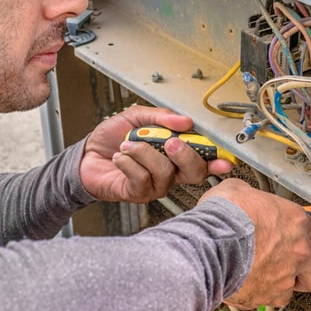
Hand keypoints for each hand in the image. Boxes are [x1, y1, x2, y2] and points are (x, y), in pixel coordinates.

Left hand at [79, 105, 233, 202]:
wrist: (86, 155)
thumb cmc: (113, 138)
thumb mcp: (137, 117)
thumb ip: (161, 117)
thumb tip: (185, 121)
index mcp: (175, 154)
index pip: (203, 160)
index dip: (217, 161)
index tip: (224, 160)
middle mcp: (170, 172)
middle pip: (194, 173)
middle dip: (185, 155)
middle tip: (170, 142)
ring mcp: (155, 185)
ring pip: (165, 172)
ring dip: (145, 153)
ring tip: (128, 145)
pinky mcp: (138, 193)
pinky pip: (141, 179)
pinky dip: (128, 162)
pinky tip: (119, 157)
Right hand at [200, 179, 310, 308]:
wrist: (209, 244)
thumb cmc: (224, 217)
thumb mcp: (238, 190)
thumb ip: (251, 199)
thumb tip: (242, 197)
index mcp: (296, 222)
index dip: (301, 236)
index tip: (293, 237)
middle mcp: (297, 253)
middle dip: (308, 272)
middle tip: (294, 268)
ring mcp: (283, 278)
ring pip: (291, 290)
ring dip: (279, 285)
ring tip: (261, 278)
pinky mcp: (265, 297)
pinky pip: (265, 300)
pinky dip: (256, 295)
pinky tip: (244, 285)